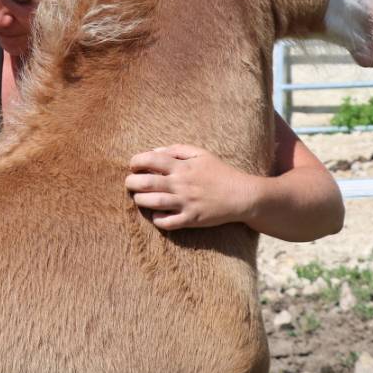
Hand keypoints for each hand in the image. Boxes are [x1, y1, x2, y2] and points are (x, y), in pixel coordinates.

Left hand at [125, 144, 255, 229]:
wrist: (242, 195)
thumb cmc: (220, 172)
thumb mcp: (201, 154)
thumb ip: (177, 150)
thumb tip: (154, 151)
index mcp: (183, 167)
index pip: (151, 159)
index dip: (136, 161)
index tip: (133, 166)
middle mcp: (182, 184)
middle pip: (147, 182)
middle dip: (132, 182)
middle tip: (130, 183)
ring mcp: (186, 203)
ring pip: (153, 202)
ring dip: (140, 200)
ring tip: (139, 198)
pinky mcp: (191, 219)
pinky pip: (168, 223)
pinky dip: (157, 219)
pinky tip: (155, 214)